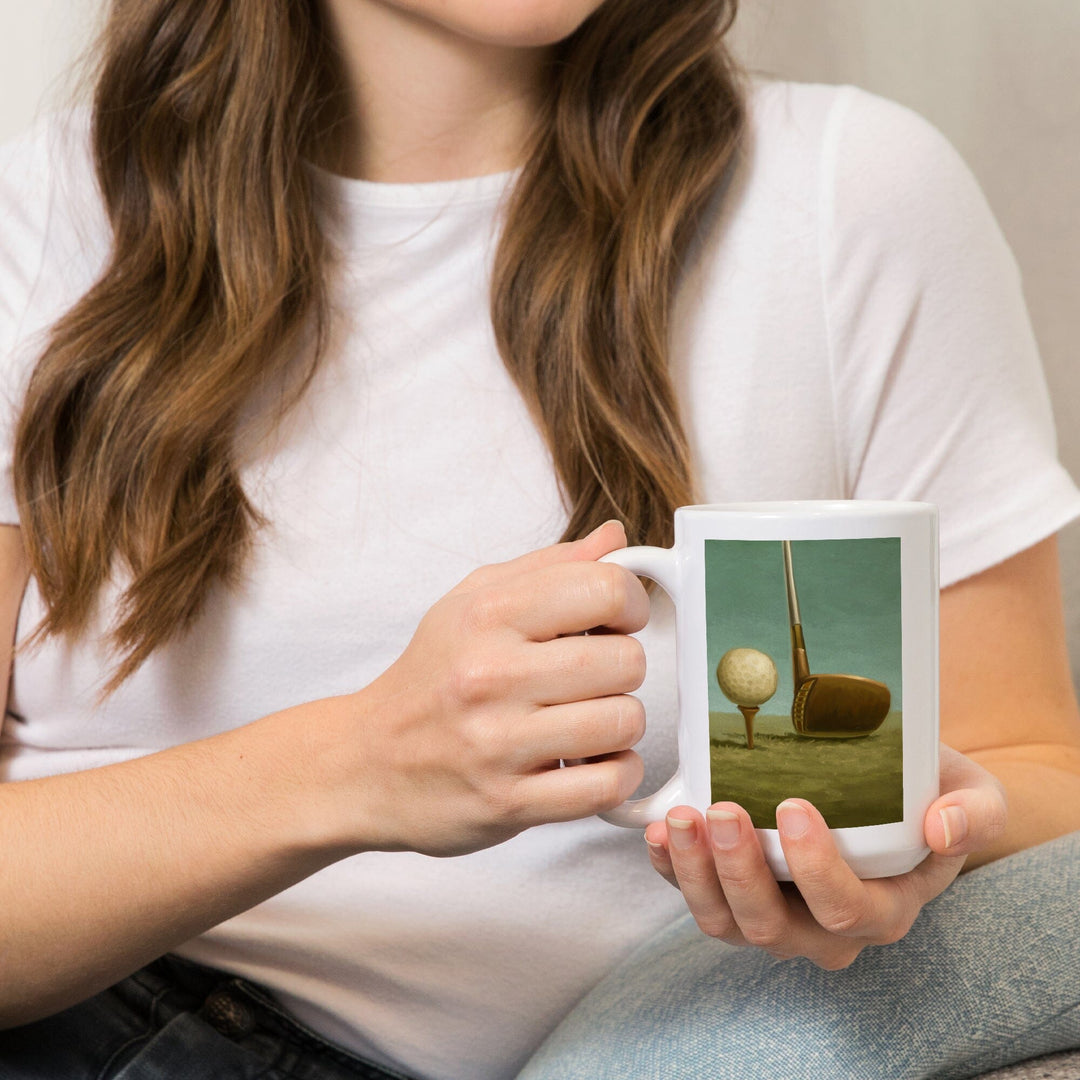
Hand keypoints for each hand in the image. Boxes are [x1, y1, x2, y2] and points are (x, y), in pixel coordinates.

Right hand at [321, 520, 649, 857]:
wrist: (364, 763)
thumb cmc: (430, 678)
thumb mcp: (472, 601)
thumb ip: (549, 567)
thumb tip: (615, 538)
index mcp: (487, 615)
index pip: (605, 589)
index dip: (630, 604)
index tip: (618, 621)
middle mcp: (491, 675)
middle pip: (625, 660)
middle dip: (624, 668)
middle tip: (596, 677)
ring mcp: (498, 743)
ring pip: (623, 722)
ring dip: (620, 724)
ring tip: (589, 721)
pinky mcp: (508, 802)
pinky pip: (606, 785)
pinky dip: (617, 774)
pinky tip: (594, 762)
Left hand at [643, 744, 1006, 967]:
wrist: (893, 793)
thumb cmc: (929, 793)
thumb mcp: (974, 794)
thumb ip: (974, 813)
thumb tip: (943, 826)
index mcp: (883, 909)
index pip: (847, 909)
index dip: (816, 869)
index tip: (793, 807)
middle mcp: (824, 929)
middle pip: (773, 926)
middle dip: (740, 872)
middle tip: (722, 810)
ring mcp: (775, 916)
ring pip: (725, 923)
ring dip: (694, 874)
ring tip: (680, 819)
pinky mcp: (734, 894)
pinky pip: (695, 897)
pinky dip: (669, 870)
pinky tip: (658, 832)